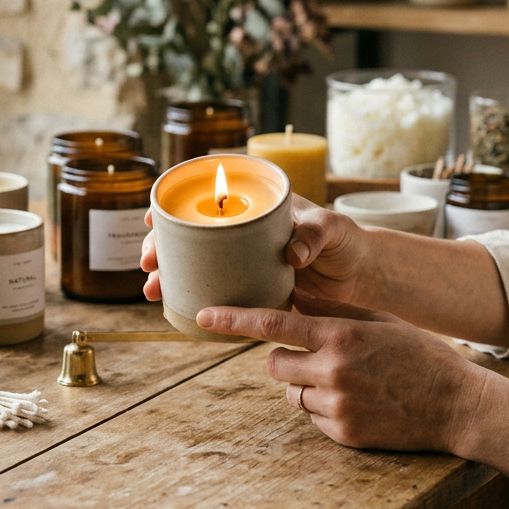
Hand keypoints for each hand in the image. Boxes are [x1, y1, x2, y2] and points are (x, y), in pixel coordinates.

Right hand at [141, 196, 371, 304]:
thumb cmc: (345, 240)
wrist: (360, 275)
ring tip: (152, 291)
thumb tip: (293, 254)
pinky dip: (193, 298)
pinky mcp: (250, 289)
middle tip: (148, 262)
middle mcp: (242, 234)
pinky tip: (175, 308)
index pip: (206, 200)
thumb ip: (315, 235)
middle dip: (160, 247)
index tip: (153, 219)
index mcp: (256, 209)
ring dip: (168, 276)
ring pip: (195, 265)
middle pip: (190, 235)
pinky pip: (215, 291)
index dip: (173, 207)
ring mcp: (243, 262)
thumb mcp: (333, 228)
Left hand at [195, 290, 489, 454]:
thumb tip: (295, 298)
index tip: (204, 315)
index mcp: (340, 335)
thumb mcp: (379, 321)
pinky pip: (312, 418)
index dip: (233, 320)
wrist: (457, 405)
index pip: (272, 325)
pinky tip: (359, 403)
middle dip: (287, 360)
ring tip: (350, 383)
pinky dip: (325, 410)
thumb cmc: (420, 356)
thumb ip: (333, 312)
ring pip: (292, 394)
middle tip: (319, 359)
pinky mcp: (342, 434)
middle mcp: (332, 370)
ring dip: (307, 387)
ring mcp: (336, 405)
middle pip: (274, 364)